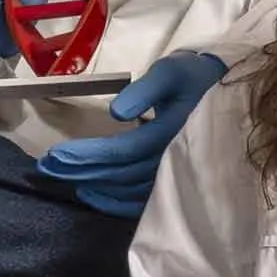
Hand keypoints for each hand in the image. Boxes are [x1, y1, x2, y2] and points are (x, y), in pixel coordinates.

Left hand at [31, 48, 226, 214]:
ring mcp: (176, 174)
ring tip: (69, 181)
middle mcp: (174, 159)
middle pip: (120, 174)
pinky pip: (143, 201)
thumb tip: (116, 114)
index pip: (120, 150)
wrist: (227, 90)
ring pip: (130, 192)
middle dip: (81, 171)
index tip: (55, 153)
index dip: (87, 154)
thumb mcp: (168, 72)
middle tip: (48, 167)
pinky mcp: (176, 181)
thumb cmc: (193, 77)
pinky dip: (116, 203)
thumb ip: (143, 91)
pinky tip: (95, 196)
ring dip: (96, 188)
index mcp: (171, 132)